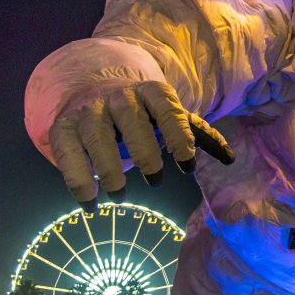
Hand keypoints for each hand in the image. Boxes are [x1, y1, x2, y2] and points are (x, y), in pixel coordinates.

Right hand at [49, 80, 234, 209]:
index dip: (179, 136)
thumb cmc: (144, 112)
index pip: (169, 110)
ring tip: (120, 196)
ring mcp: (89, 111)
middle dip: (145, 153)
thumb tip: (231, 159)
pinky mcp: (63, 127)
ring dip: (110, 171)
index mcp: (152, 93)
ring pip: (98, 139)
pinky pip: (67, 155)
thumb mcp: (172, 116)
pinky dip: (78, 181)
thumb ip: (200, 135)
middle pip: (133, 123)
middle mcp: (119, 97)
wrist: (94, 90)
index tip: (187, 165)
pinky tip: (90, 204)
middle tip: (156, 180)